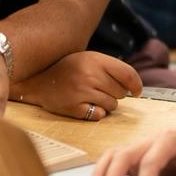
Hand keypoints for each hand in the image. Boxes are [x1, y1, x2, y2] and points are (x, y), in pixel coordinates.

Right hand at [9, 51, 141, 120]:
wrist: (37, 80)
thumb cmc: (68, 69)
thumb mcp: (88, 59)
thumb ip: (110, 68)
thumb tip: (134, 86)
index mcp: (95, 59)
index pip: (128, 74)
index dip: (137, 85)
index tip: (137, 92)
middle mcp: (90, 75)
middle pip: (121, 92)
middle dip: (115, 93)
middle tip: (100, 89)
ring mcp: (81, 92)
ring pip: (112, 105)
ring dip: (106, 104)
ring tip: (91, 96)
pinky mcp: (74, 107)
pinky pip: (99, 115)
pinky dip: (96, 113)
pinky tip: (84, 104)